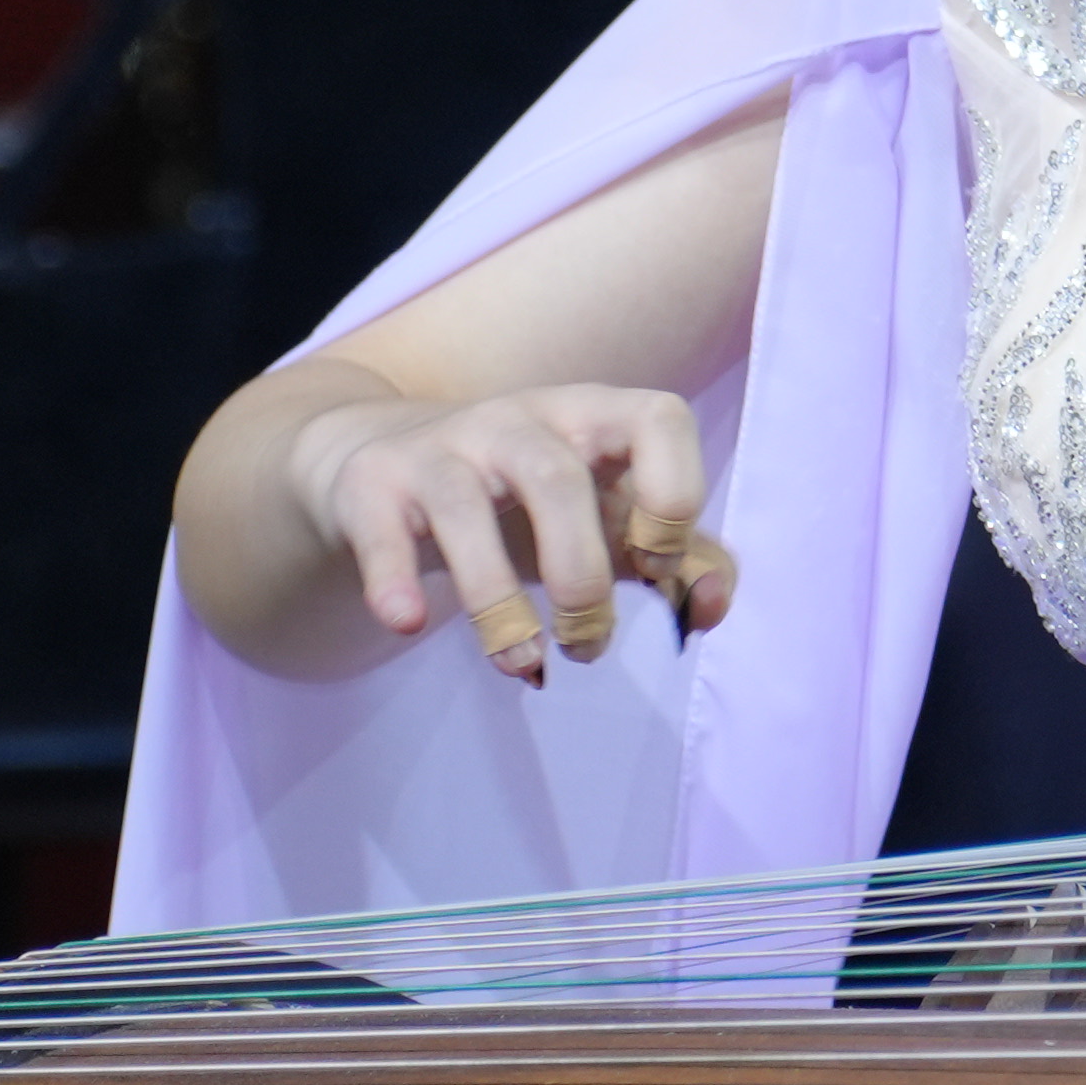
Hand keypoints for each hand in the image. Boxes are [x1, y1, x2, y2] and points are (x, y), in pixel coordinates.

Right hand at [281, 379, 735, 683]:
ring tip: (522, 667)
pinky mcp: (374, 487)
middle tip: (586, 646)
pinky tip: (405, 623)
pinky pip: (382, 532)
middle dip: (581, 577)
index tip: (656, 567)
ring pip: (466, 508)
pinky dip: (393, 578)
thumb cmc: (528, 504)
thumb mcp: (608, 519)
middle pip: (558, 479)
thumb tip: (711, 608)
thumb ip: (680, 559)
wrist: (389, 468)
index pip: (659, 417)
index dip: (674, 493)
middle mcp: (518, 420)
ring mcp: (440, 448)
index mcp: (593, 418)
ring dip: (497, 600)